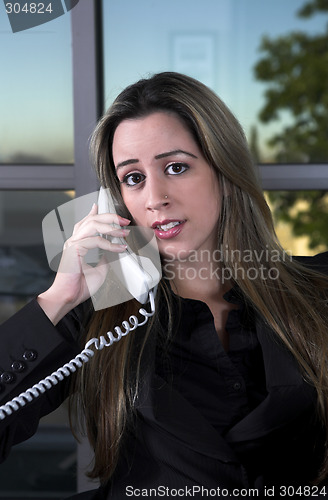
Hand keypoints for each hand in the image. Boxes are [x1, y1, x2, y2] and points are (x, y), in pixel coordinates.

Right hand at [37, 203, 130, 323]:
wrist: (69, 297)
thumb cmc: (79, 286)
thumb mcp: (100, 270)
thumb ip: (105, 258)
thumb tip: (113, 251)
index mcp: (77, 244)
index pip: (85, 223)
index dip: (93, 213)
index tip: (99, 205)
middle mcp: (73, 241)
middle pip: (92, 219)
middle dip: (110, 217)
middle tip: (124, 221)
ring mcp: (72, 243)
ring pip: (93, 225)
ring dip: (112, 226)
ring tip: (124, 232)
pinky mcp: (74, 249)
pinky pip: (95, 240)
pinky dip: (110, 243)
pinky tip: (120, 248)